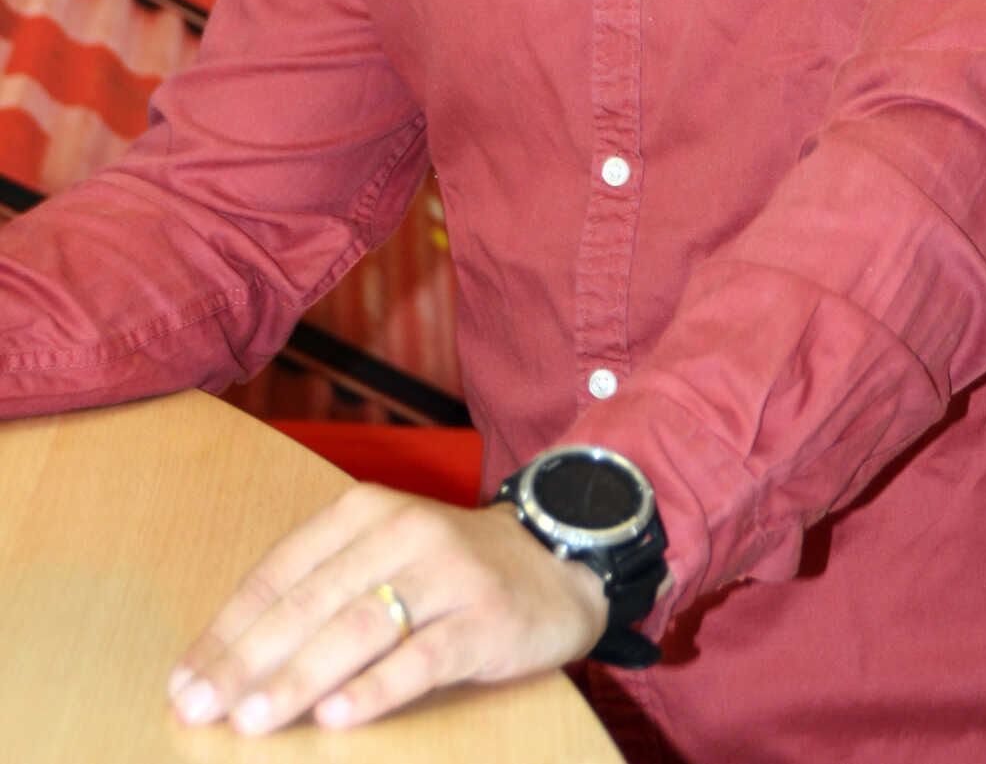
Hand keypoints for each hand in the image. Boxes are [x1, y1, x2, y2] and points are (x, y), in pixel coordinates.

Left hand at [167, 485, 607, 734]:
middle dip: (248, 661)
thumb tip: (232, 658)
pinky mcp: (486, 617)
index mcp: (365, 511)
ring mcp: (448, 572)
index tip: (185, 679)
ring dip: (298, 677)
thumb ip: (320, 589)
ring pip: (359, 627)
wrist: (555, 561)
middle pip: (312, 602)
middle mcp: (403, 531)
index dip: (229, 628)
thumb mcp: (383, 555)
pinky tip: (338, 716)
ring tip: (252, 719)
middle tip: (201, 709)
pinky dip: (376, 686)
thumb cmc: (447, 571)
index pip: (281, 571)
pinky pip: (423, 654)